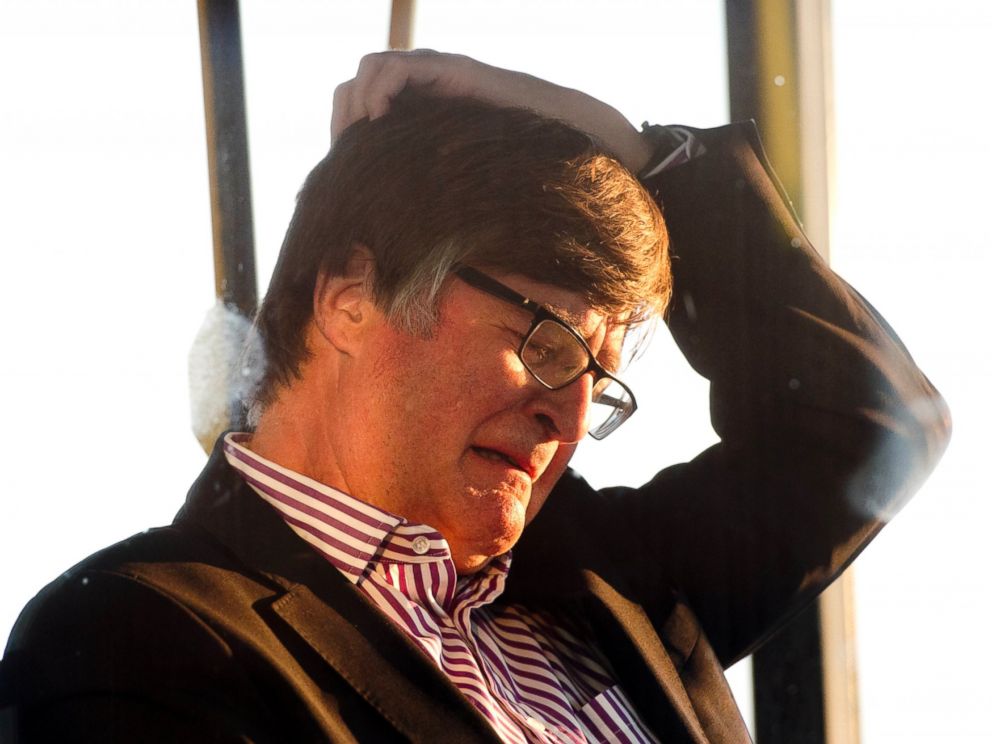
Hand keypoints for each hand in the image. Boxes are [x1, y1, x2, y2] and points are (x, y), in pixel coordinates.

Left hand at [331, 50, 653, 172]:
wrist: (558, 139)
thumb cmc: (513, 170)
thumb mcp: (456, 185)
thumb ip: (427, 195)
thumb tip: (391, 253)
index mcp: (414, 115)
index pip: (355, 107)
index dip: (342, 132)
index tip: (344, 165)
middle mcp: (419, 89)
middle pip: (352, 85)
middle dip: (343, 116)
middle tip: (350, 150)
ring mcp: (433, 74)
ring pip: (368, 66)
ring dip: (358, 100)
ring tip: (368, 133)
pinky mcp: (450, 70)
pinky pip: (396, 66)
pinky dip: (380, 89)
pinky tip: (383, 119)